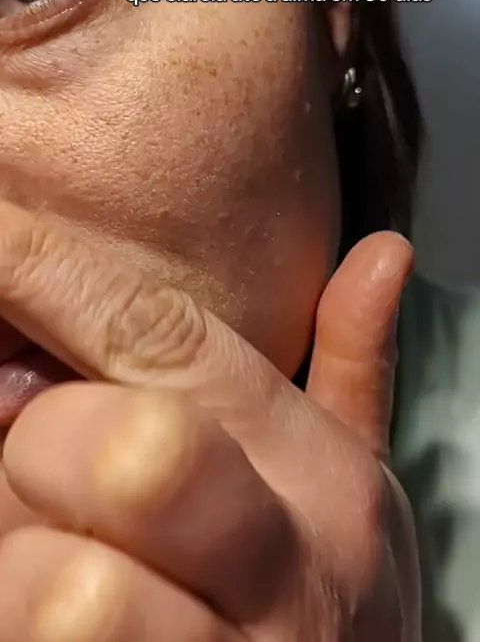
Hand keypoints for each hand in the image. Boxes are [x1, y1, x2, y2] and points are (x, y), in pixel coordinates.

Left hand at [0, 201, 419, 640]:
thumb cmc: (318, 588)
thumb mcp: (353, 477)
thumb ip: (355, 361)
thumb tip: (386, 248)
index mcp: (320, 479)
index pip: (171, 342)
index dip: (60, 276)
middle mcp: (283, 571)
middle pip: (133, 454)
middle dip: (51, 445)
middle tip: (48, 462)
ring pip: (69, 593)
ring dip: (22, 562)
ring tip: (60, 556)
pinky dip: (18, 617)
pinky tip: (50, 610)